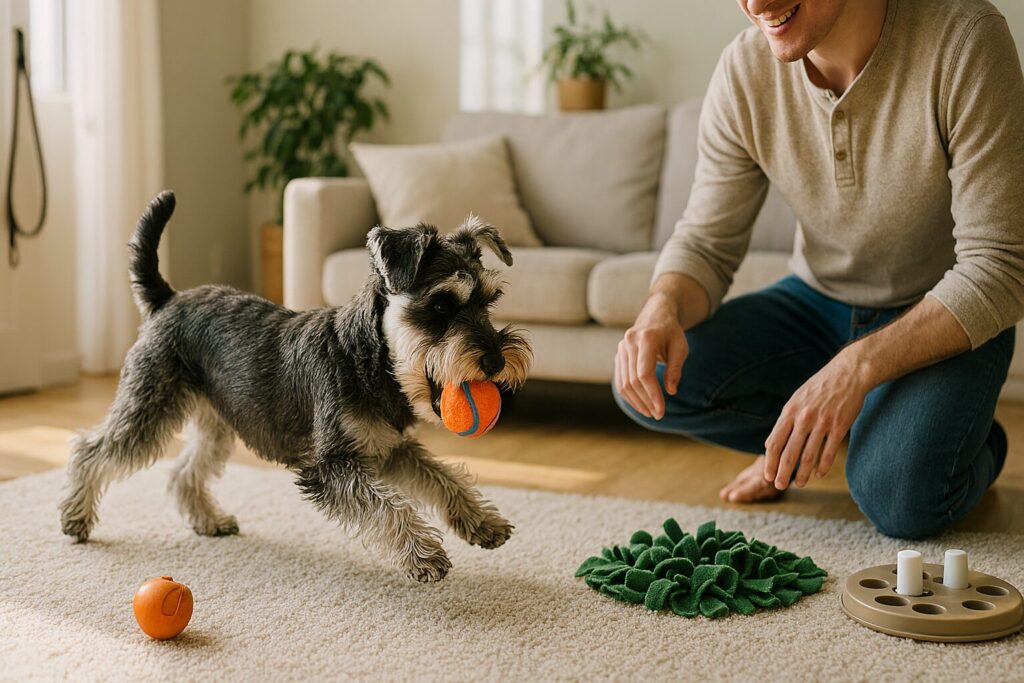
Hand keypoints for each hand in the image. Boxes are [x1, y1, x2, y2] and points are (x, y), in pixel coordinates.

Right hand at [615, 292, 686, 419]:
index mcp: (646, 338)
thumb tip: (671, 391)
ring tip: (650, 413)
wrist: (655, 315)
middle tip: (658, 415)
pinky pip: (620, 380)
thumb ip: (675, 369)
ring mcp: (621, 349)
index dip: (652, 394)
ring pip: (624, 383)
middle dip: (646, 401)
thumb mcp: (680, 347)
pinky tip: (640, 404)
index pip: (645, 373)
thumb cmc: (671, 332)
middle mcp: (629, 342)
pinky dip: (629, 395)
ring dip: (636, 401)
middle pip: (633, 380)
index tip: (662, 410)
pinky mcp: (618, 355)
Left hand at [764, 349, 871, 489]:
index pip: (775, 443)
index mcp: (790, 411)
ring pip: (809, 456)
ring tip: (798, 484)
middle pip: (790, 453)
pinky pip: (829, 451)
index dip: (770, 462)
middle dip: (783, 473)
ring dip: (803, 474)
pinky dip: (823, 466)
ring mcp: (822, 423)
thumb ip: (783, 423)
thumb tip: (769, 446)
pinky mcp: (840, 426)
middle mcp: (804, 418)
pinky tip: (819, 475)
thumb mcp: (795, 400)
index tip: (767, 475)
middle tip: (778, 486)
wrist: (848, 374)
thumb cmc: (818, 389)